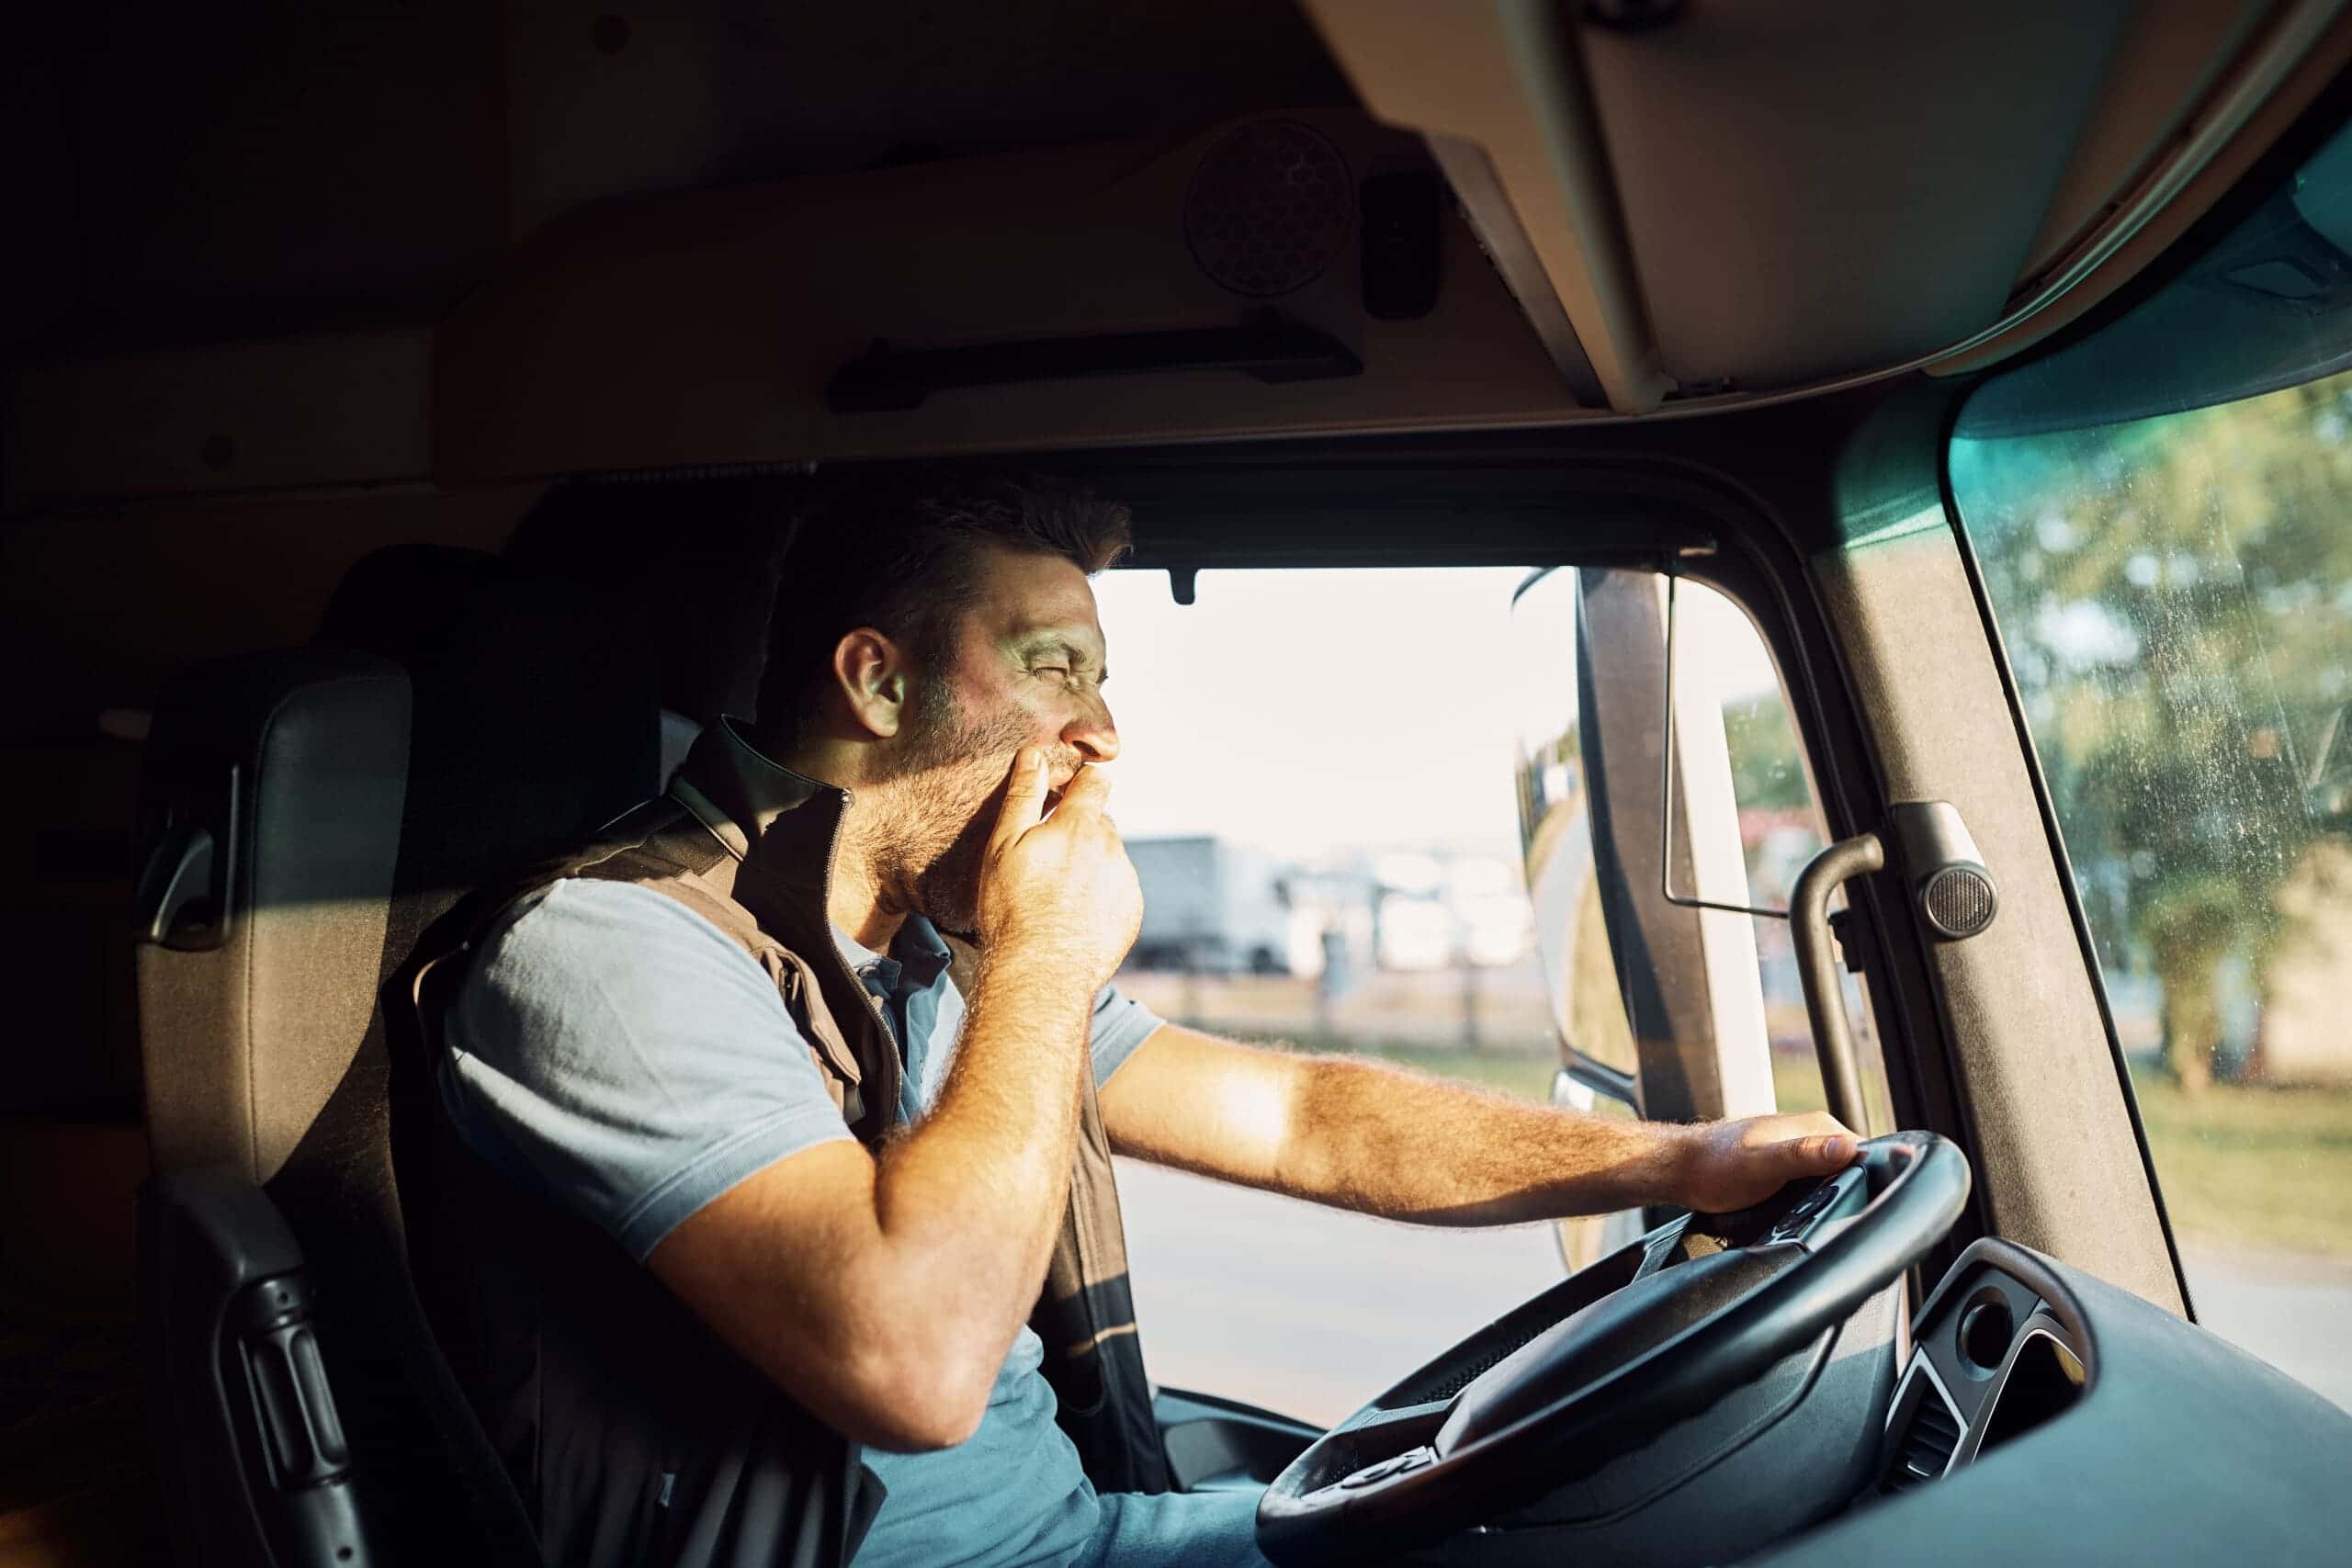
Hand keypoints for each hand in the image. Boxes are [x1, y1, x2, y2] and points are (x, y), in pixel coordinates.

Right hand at [973, 747, 1142, 988]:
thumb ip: (1024, 795)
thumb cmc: (1013, 907)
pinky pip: (1118, 891)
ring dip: (1091, 865)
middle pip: (1101, 823)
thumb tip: (1035, 755)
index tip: (1067, 795)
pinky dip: (1101, 896)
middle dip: (1081, 830)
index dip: (1082, 784)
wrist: (1041, 973)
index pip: (1096, 782)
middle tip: (1049, 858)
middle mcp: (1112, 848)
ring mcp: (1125, 881)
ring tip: (1057, 894)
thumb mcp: (1005, 846)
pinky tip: (1073, 915)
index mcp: (1081, 824)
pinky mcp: (1132, 912)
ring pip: (1110, 858)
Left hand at [1667, 1112, 1860, 1213]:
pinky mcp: (1788, 1169)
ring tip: (1826, 1222)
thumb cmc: (1714, 1165)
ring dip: (1835, 1200)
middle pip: (1854, 1168)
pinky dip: (1817, 1203)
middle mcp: (1812, 1136)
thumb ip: (1804, 1155)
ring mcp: (1800, 1152)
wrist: (1681, 1170)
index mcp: (1816, 1127)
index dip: (1874, 1178)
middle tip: (1846, 1221)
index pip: (1866, 1151)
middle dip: (1856, 1193)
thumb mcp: (1763, 1164)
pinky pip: (1816, 1188)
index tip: (1870, 1204)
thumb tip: (1847, 1148)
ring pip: (1836, 1180)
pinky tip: (1809, 1218)